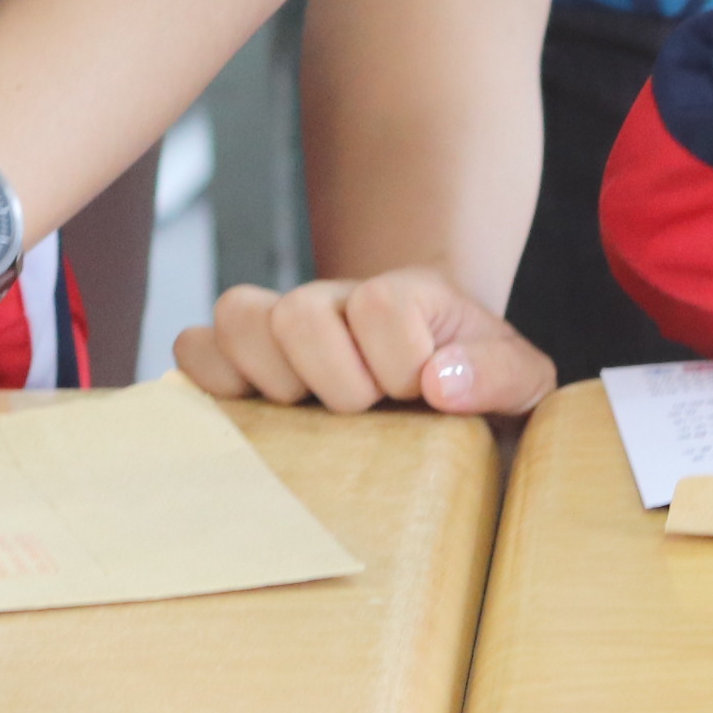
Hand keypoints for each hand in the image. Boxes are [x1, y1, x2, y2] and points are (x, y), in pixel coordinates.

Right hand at [174, 266, 559, 416]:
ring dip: (270, 377)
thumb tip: (439, 384)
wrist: (439, 378)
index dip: (400, 362)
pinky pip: (193, 349)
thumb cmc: (476, 387)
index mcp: (406, 296)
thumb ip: (499, 373)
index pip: (379, 304)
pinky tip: (255, 416)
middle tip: (365, 413)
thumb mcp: (519, 383)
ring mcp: (282, 325)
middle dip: (336, 381)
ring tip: (308, 414)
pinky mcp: (240, 360)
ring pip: (236, 314)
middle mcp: (336, 299)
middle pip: (300, 311)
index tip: (421, 398)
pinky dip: (211, 382)